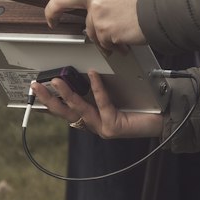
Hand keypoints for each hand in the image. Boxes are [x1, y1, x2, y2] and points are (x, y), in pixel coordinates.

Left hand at [30, 0, 147, 50]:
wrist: (164, 7)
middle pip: (60, 1)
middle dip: (51, 12)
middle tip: (52, 20)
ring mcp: (96, 11)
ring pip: (90, 29)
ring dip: (104, 34)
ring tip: (122, 32)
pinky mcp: (103, 30)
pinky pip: (104, 42)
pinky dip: (114, 44)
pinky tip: (126, 39)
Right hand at [30, 72, 161, 140]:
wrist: (163, 120)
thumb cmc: (141, 106)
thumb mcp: (115, 97)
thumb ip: (99, 90)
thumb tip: (85, 70)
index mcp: (92, 119)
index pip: (66, 111)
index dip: (50, 102)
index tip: (37, 91)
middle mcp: (95, 126)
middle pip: (66, 113)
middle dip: (49, 100)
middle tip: (36, 87)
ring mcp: (102, 128)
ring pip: (79, 110)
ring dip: (66, 94)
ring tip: (56, 81)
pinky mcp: (113, 127)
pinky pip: (102, 104)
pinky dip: (97, 88)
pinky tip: (93, 75)